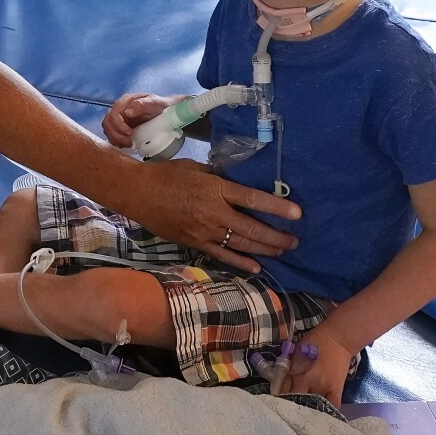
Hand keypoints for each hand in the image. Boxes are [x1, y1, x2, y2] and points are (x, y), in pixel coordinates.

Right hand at [102, 93, 178, 148]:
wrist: (167, 111)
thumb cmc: (161, 106)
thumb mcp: (155, 103)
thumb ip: (142, 105)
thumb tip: (127, 112)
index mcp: (126, 102)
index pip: (113, 114)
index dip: (118, 125)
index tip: (130, 133)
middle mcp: (120, 110)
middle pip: (107, 123)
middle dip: (116, 135)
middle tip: (129, 142)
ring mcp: (120, 120)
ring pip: (108, 130)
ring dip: (116, 139)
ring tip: (129, 145)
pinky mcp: (121, 129)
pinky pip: (112, 136)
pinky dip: (117, 142)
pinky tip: (126, 145)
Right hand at [123, 159, 299, 271]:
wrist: (138, 193)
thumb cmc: (167, 174)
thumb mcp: (198, 168)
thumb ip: (220, 177)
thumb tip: (239, 181)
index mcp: (216, 189)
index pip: (253, 199)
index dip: (277, 207)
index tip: (297, 213)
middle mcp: (214, 213)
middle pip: (251, 228)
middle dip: (276, 236)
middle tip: (295, 240)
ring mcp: (205, 231)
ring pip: (241, 244)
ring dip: (264, 249)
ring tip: (283, 250)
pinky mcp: (195, 243)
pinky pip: (222, 256)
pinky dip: (241, 262)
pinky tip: (257, 267)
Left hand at [282, 328, 355, 407]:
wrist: (338, 337)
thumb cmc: (315, 340)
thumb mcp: (296, 350)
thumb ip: (289, 365)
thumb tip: (279, 377)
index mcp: (294, 370)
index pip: (282, 388)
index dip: (279, 395)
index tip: (277, 401)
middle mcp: (306, 381)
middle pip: (294, 399)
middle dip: (290, 404)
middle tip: (289, 409)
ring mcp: (322, 386)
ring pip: (311, 405)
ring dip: (307, 410)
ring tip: (304, 415)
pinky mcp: (336, 389)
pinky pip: (333, 405)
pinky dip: (328, 411)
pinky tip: (323, 416)